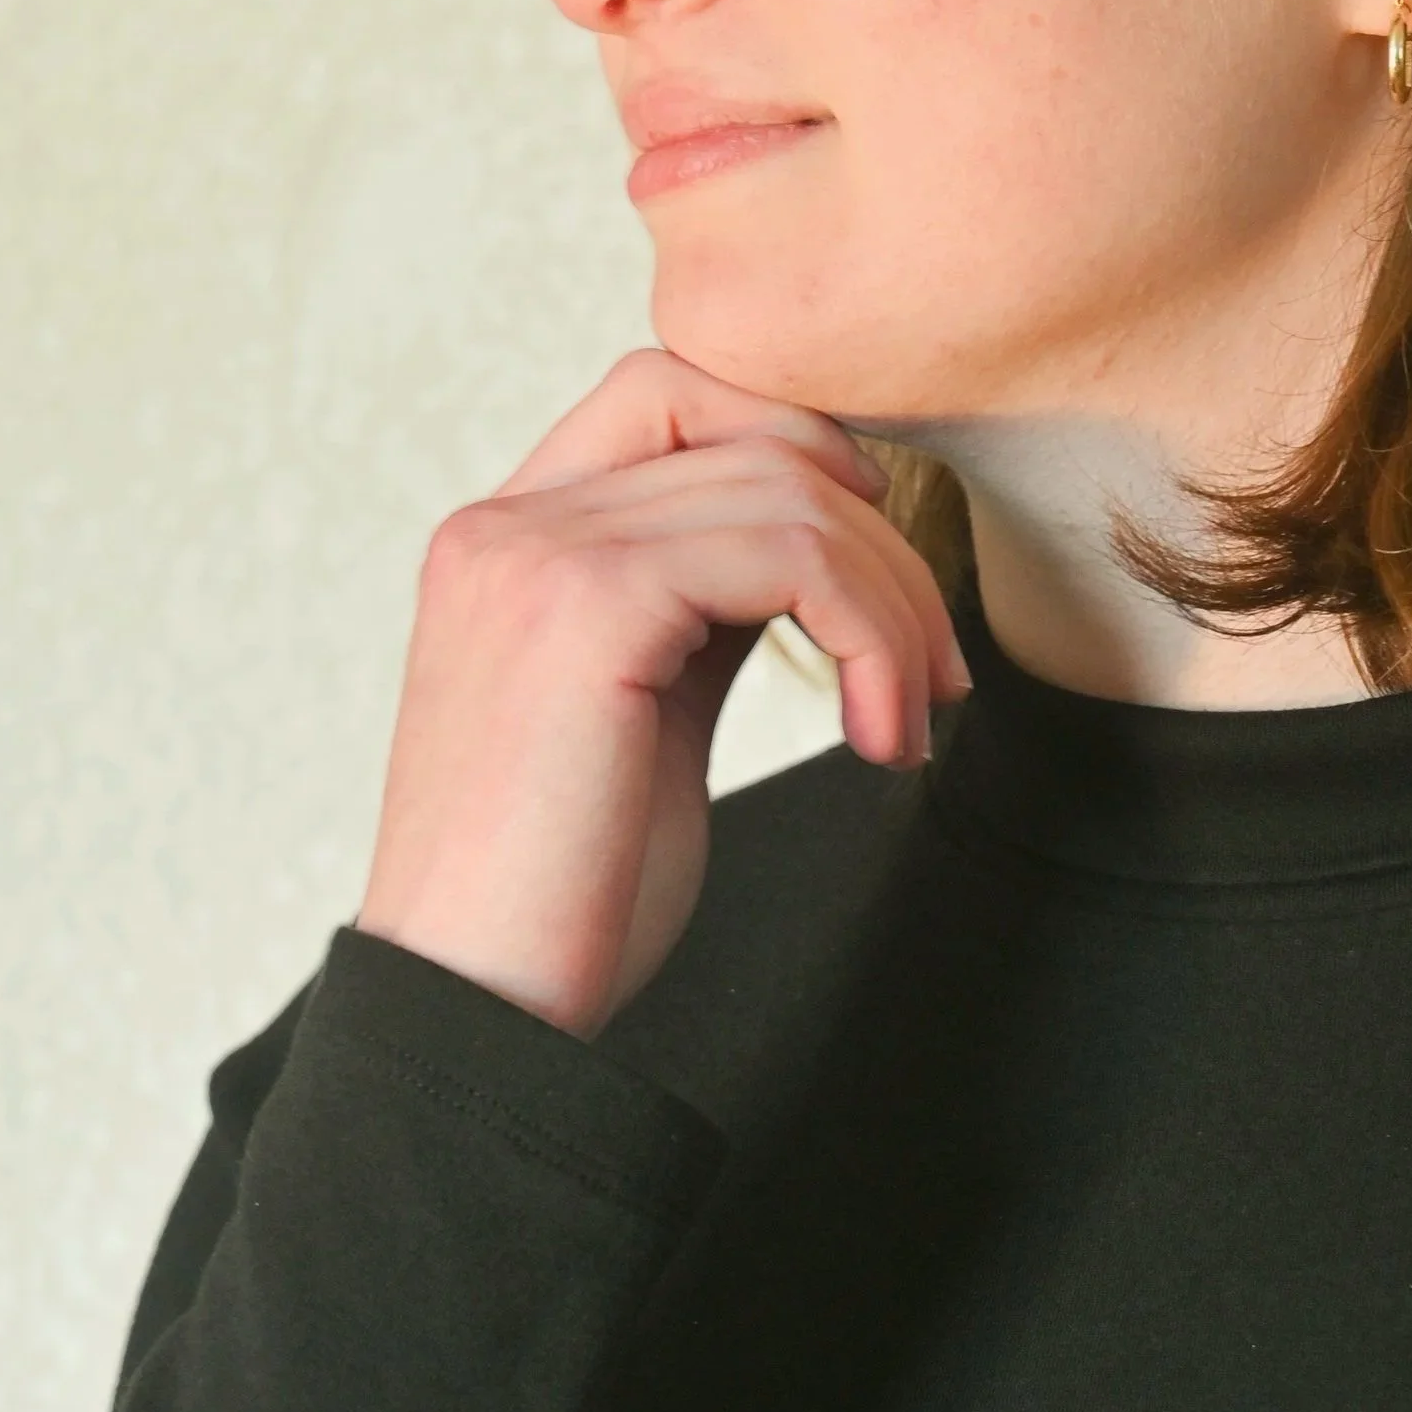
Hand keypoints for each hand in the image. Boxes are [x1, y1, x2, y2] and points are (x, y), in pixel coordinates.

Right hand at [355, 351, 969, 1038]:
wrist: (479, 1018)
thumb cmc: (565, 897)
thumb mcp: (644, 714)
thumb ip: (698, 607)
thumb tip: (817, 540)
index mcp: (506, 540)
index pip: (668, 392)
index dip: (795, 446)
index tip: (870, 568)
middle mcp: (506, 524)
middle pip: (753, 436)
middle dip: (879, 542)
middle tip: (932, 673)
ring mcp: (536, 555)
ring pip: (791, 494)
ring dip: (894, 606)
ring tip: (912, 720)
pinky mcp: (586, 606)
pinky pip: (791, 554)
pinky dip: (872, 638)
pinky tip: (882, 737)